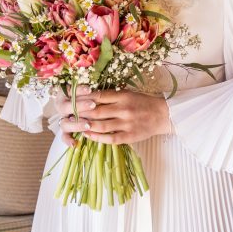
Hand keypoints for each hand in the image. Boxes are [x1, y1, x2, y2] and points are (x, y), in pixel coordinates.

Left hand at [56, 87, 170, 146]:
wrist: (163, 115)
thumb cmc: (143, 102)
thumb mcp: (128, 93)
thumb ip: (112, 95)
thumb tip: (90, 95)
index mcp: (123, 96)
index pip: (99, 95)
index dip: (84, 98)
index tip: (73, 99)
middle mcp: (124, 109)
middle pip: (96, 111)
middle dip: (81, 113)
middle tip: (70, 114)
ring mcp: (127, 124)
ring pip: (101, 126)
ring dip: (86, 126)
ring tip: (76, 125)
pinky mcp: (129, 136)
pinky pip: (110, 138)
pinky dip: (97, 137)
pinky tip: (88, 135)